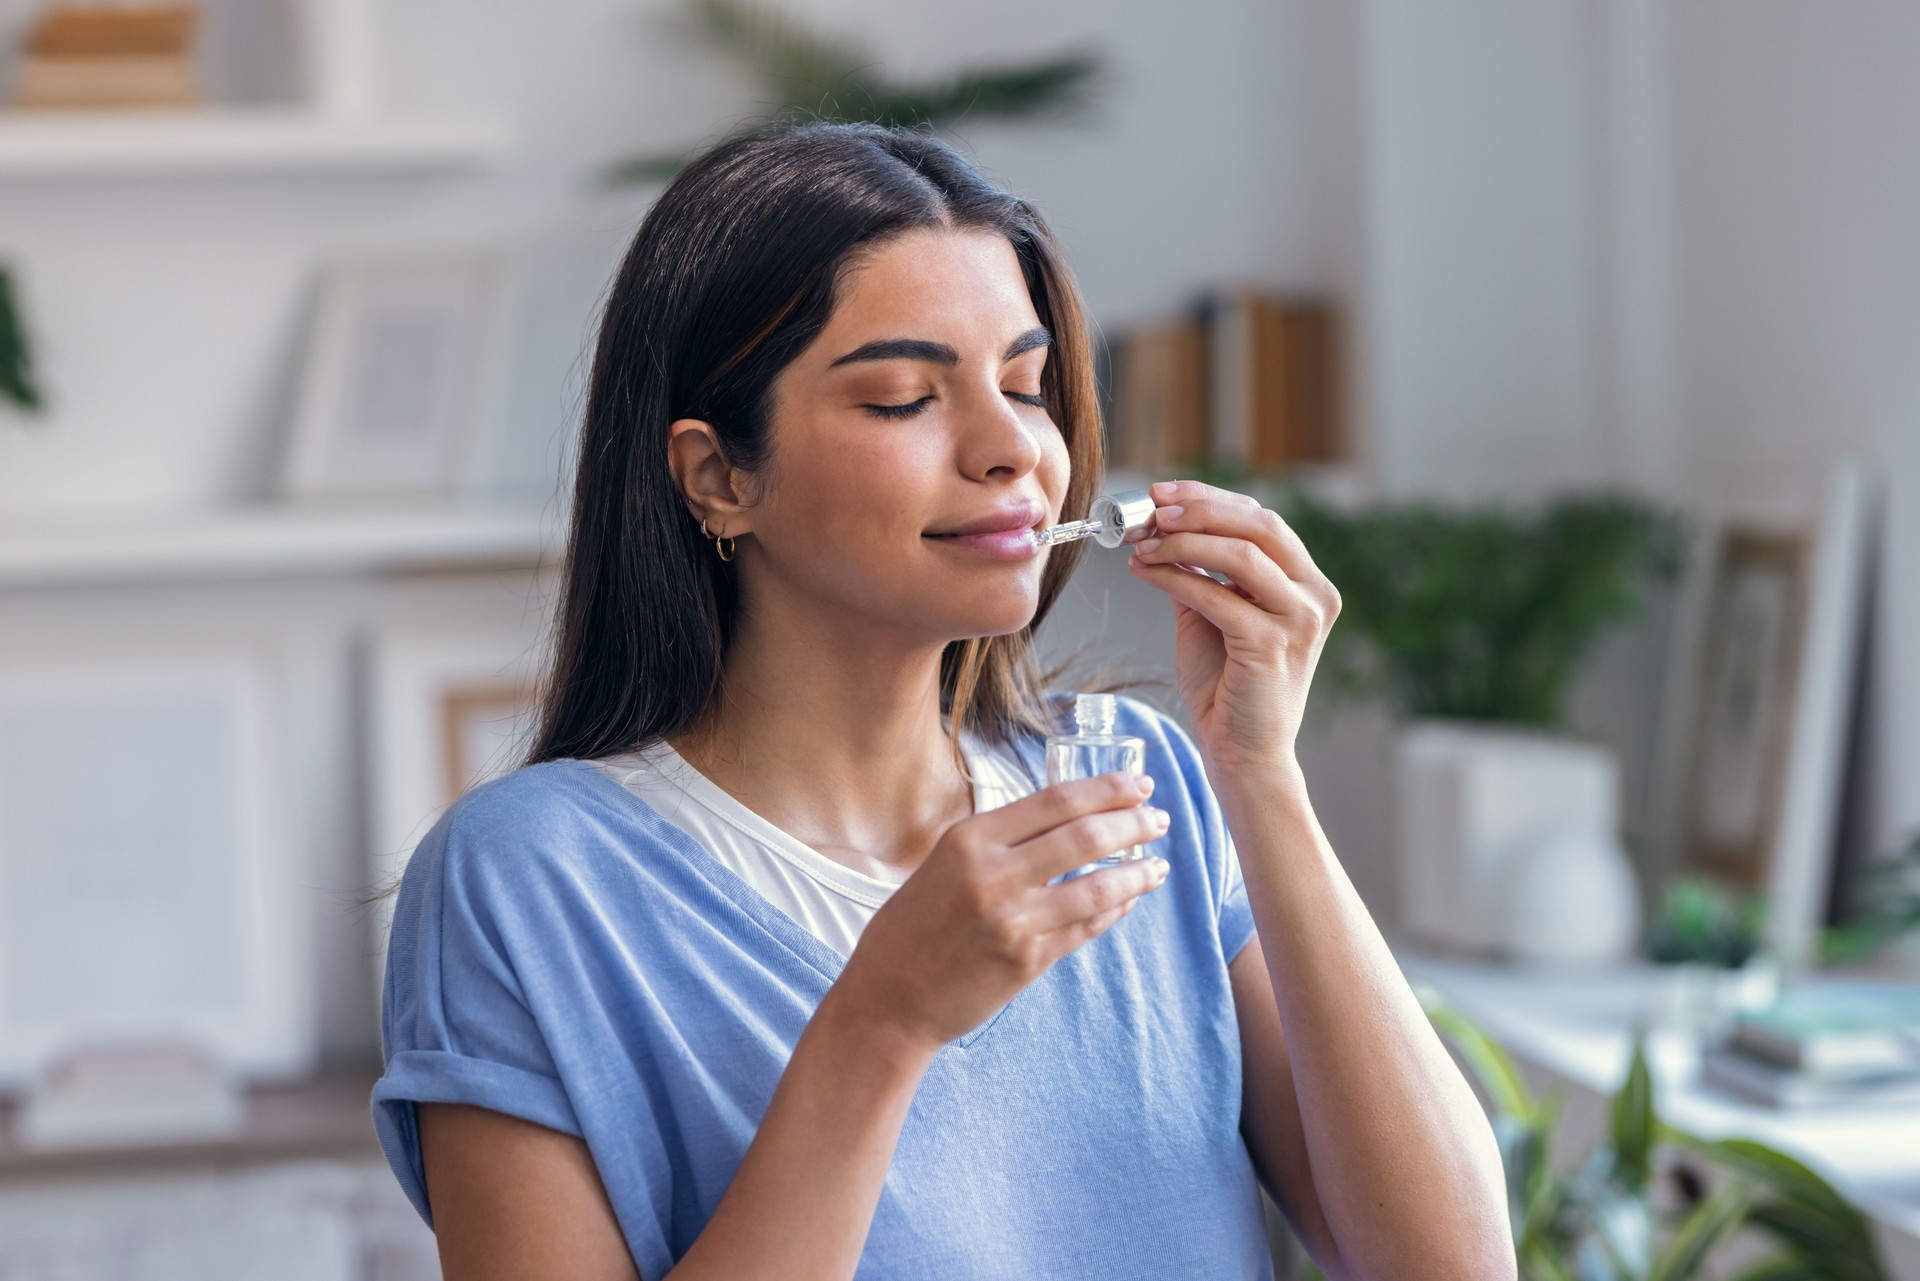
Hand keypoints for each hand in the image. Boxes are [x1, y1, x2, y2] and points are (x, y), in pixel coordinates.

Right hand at [833, 772, 1170, 1052]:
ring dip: (1136, 873)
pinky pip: (1085, 929)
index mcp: (969, 839)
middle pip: (1083, 836)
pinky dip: (1113, 911)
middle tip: (1159, 818)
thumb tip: (1062, 820)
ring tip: (1158, 864)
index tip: (1138, 783)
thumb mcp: (942, 864)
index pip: (1055, 800)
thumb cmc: (911, 928)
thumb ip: (997, 843)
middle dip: (1132, 822)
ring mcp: (1013, 920)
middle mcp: (993, 874)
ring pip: (1096, 887)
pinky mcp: (1026, 961)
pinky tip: (1128, 900)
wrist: (889, 999)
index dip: (1106, 789)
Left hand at [1125, 478, 1340, 776]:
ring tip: (1141, 544)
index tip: (1161, 493)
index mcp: (1307, 583)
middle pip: (1258, 524)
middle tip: (1150, 508)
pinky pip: (1216, 595)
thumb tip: (1161, 528)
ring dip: (1182, 541)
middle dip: (1199, 508)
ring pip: (1240, 554)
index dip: (1209, 498)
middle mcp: (1315, 595)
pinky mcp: (1271, 644)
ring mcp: (1299, 620)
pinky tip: (1144, 573)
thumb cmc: (1226, 687)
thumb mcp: (1211, 615)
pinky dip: (1175, 577)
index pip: (1261, 520)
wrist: (1242, 754)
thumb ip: (1198, 571)